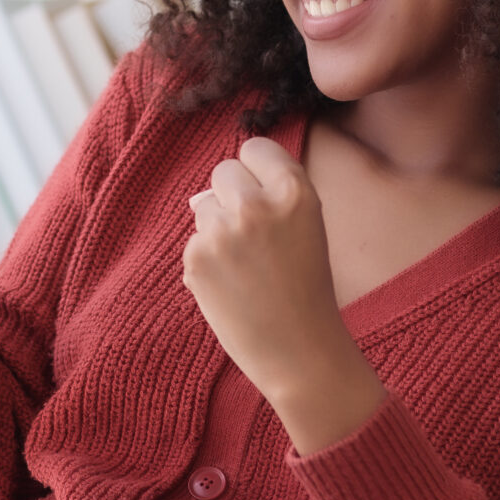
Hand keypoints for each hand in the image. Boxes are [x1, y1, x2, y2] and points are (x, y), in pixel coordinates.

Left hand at [183, 137, 385, 453]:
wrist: (300, 352)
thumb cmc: (306, 291)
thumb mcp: (305, 229)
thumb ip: (268, 199)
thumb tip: (208, 192)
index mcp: (295, 192)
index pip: (255, 147)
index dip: (256, 170)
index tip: (261, 192)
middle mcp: (257, 205)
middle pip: (223, 171)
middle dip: (230, 196)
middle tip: (252, 236)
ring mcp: (223, 231)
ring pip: (203, 207)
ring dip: (216, 230)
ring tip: (246, 268)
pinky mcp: (196, 258)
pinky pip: (193, 242)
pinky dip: (205, 262)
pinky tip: (231, 288)